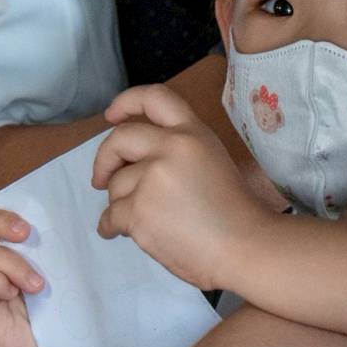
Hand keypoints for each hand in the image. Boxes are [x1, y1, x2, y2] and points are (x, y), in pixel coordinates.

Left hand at [91, 84, 271, 291]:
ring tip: (143, 220)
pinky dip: (112, 228)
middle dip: (104, 160)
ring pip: (115, 185)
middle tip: (101, 178)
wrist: (246, 249)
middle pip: (119, 139)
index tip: (111, 116)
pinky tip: (125, 233)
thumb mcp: (212, 161)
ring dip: (120, 204)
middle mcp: (171, 148)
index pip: (155, 97)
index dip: (126, 102)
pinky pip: (110, 217)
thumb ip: (177, 152)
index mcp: (193, 133)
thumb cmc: (235, 214)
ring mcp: (153, 179)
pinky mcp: (139, 212)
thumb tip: (133, 161)